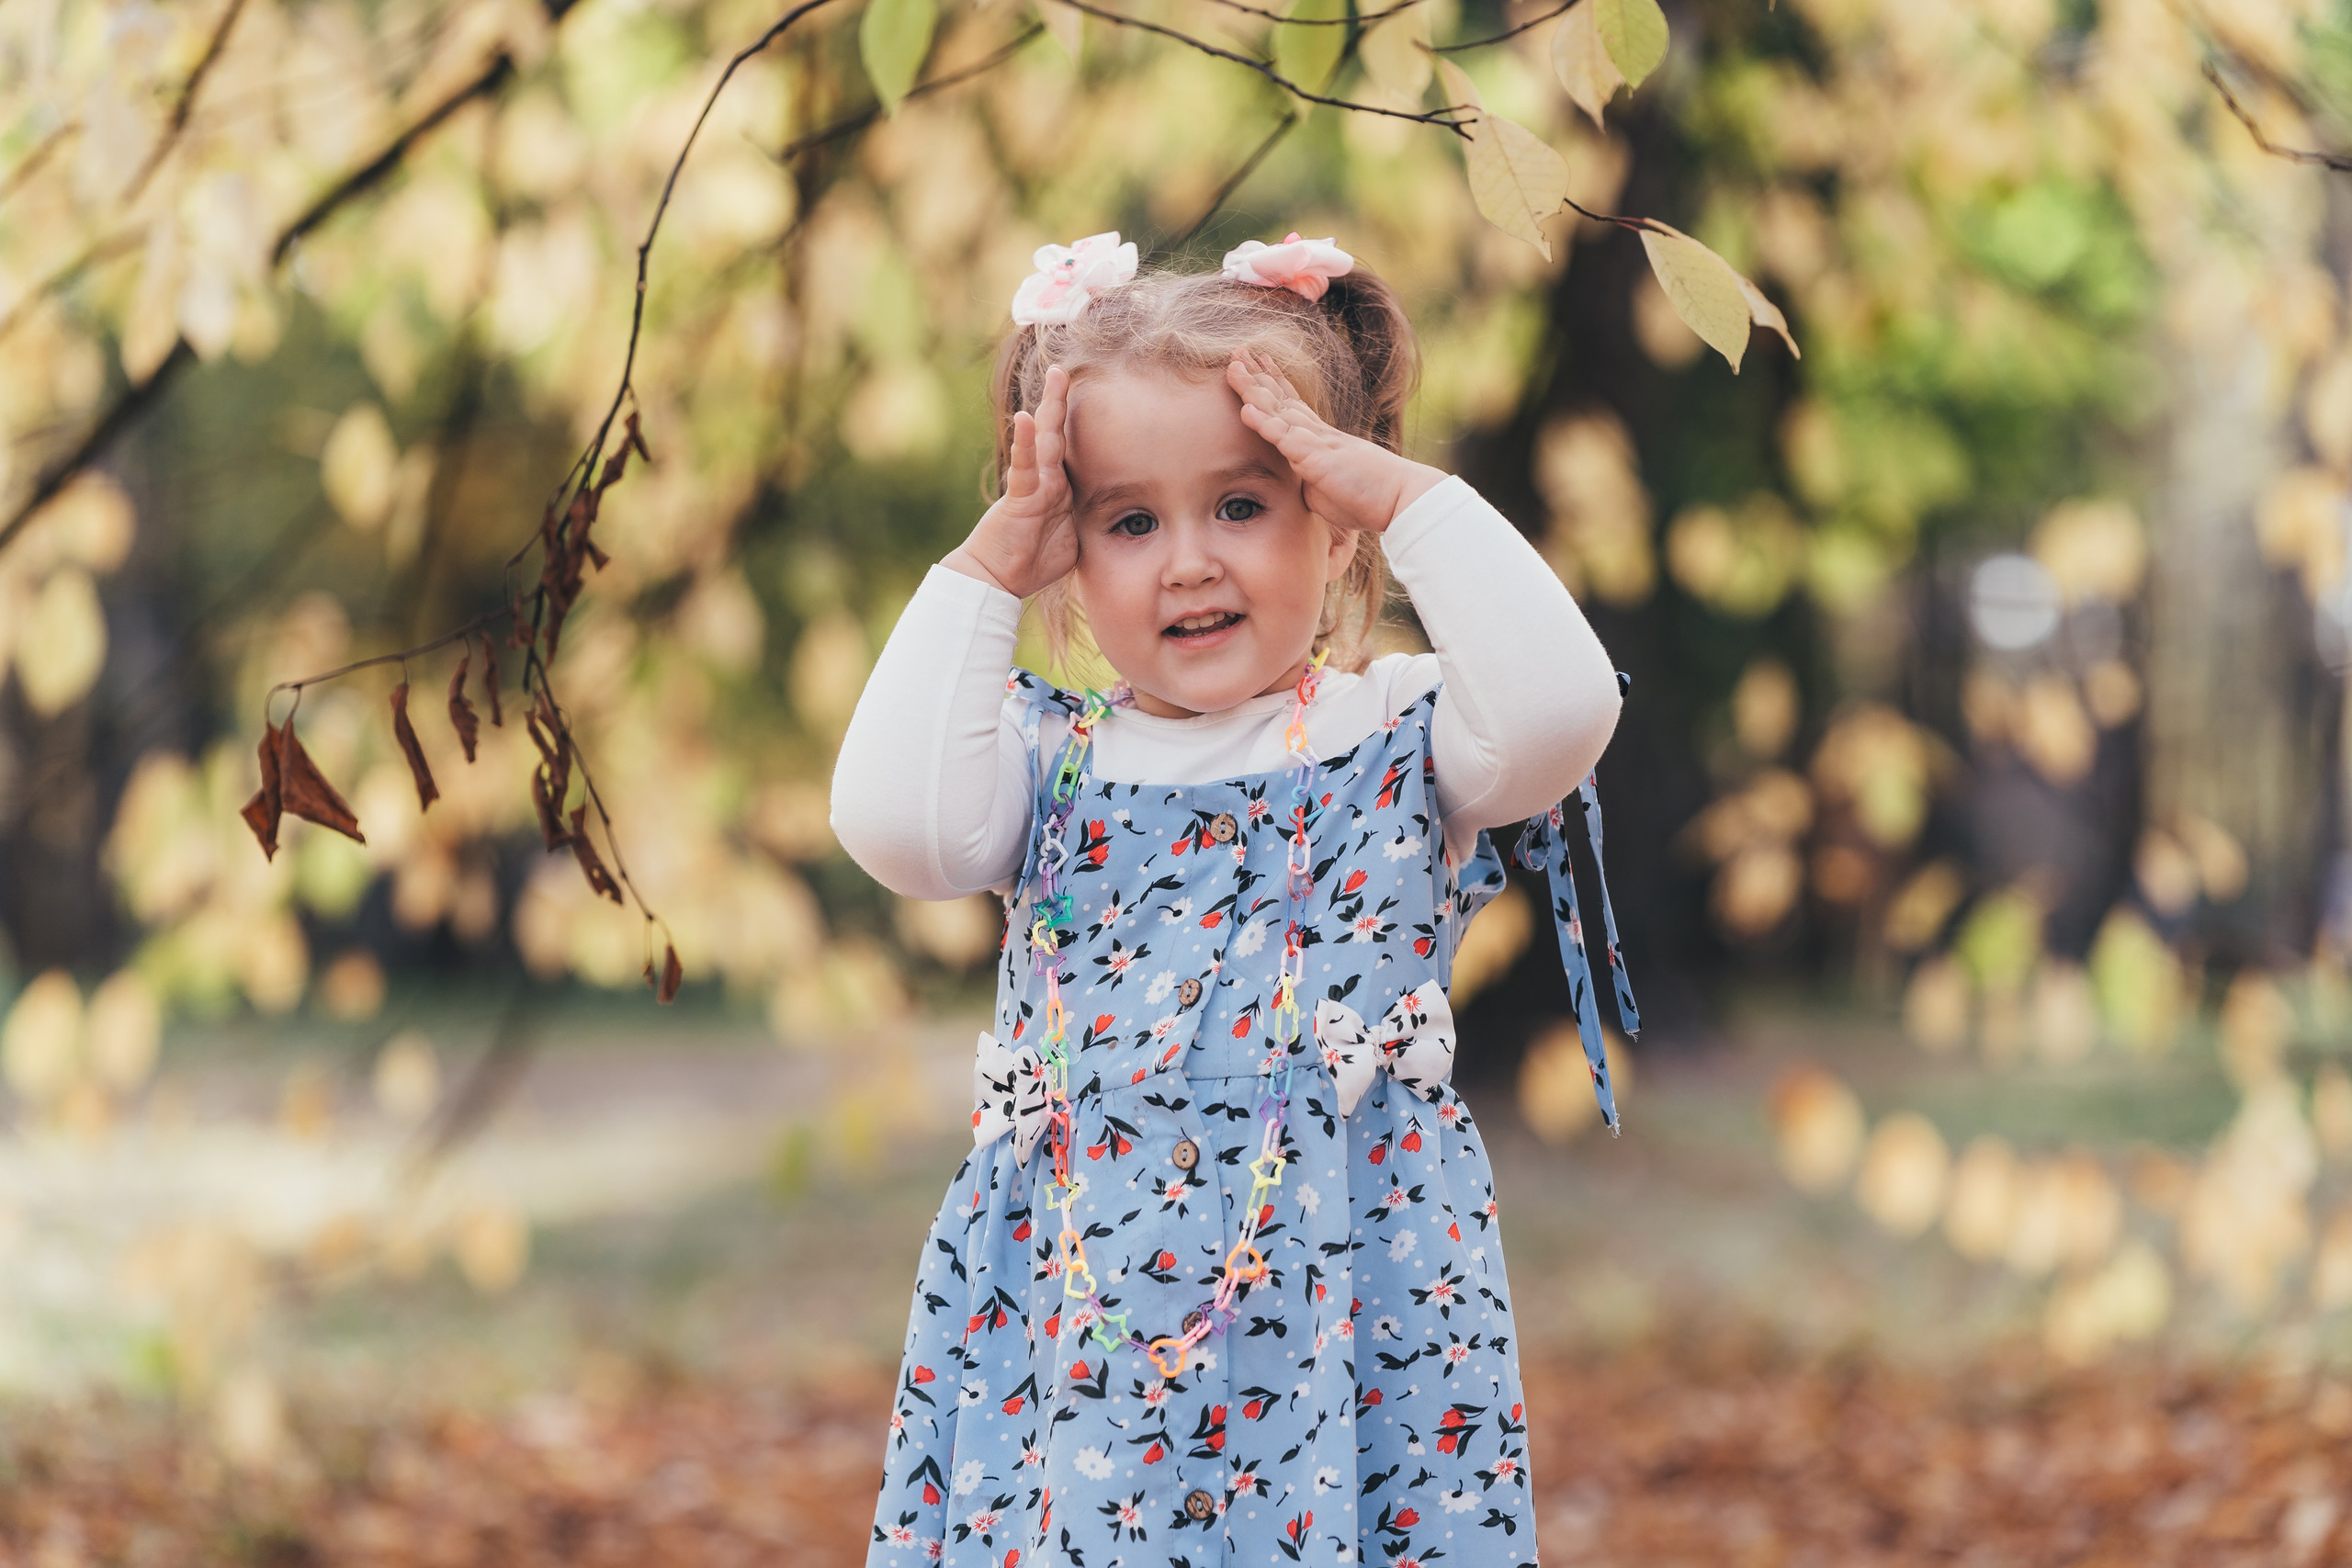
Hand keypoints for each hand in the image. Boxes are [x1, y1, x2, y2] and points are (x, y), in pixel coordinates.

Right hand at [947, 365, 1077, 597]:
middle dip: (1061, 400)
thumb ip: (1087, 523)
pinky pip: (1024, 466)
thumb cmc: (1032, 561)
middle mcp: (1046, 478)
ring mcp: (1032, 484)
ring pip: (1043, 439)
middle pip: (1057, 433)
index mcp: (1060, 486)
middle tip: (1065, 368)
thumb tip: (1118, 522)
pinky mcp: (1020, 497)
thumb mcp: (1073, 540)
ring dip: (1050, 407)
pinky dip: (1024, 443)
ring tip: (1056, 376)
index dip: (1077, 422)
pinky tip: (1024, 418)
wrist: (998, 578)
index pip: (1071, 448)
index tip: (1092, 394)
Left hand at [1226, 351, 1444, 534]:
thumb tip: (1301, 485)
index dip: (1274, 384)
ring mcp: (1316, 442)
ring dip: (1253, 388)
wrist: (1399, 499)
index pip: (1292, 405)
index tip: (1258, 365)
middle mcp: (1317, 433)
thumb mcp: (1329, 491)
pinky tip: (1246, 408)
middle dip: (1256, 375)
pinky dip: (1264, 422)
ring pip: (1278, 409)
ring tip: (1232, 367)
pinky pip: (1285, 437)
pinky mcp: (1316, 457)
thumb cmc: (1368, 499)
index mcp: (1321, 439)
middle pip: (1280, 398)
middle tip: (1237, 353)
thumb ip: (1310, 483)